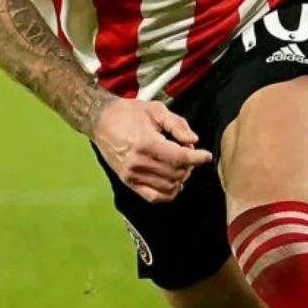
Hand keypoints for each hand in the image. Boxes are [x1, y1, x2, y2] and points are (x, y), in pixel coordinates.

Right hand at [86, 96, 212, 203]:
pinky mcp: (128, 182)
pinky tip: (172, 182)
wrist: (101, 120)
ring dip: (180, 177)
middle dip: (188, 164)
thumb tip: (193, 141)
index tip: (206, 156)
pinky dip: (168, 193)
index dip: (197, 158)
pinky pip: (153, 197)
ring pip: (168, 186)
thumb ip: (177, 125)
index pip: (179, 158)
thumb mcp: (156, 110)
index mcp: (146, 143)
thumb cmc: (127, 113)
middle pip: (176, 173)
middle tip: (186, 152)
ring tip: (178, 164)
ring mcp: (132, 175)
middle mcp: (138, 163)